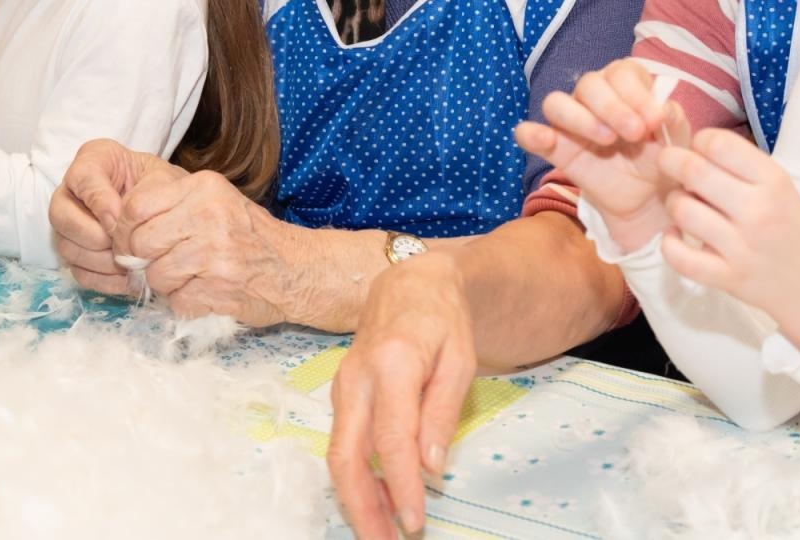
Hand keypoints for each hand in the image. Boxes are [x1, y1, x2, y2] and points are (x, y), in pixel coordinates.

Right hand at [51, 139, 179, 294]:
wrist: (168, 209)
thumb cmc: (164, 187)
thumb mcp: (162, 179)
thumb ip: (143, 193)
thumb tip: (116, 222)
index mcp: (94, 161)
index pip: (82, 177)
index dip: (99, 201)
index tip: (121, 217)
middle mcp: (72, 192)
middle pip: (60, 216)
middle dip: (93, 236)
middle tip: (122, 244)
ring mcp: (70, 225)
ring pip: (67, 248)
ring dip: (101, 261)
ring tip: (130, 261)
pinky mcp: (77, 253)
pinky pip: (79, 272)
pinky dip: (104, 279)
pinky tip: (128, 277)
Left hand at [114, 169, 285, 326]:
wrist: (296, 269)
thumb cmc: (249, 235)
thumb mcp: (216, 201)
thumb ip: (172, 208)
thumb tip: (122, 232)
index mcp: (204, 188)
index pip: (135, 206)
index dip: (124, 230)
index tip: (133, 243)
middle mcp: (208, 216)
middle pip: (140, 242)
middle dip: (143, 260)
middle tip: (160, 264)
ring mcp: (214, 253)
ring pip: (155, 275)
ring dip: (166, 284)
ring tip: (191, 277)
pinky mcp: (218, 287)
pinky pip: (176, 301)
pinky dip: (186, 302)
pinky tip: (206, 291)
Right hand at [328, 251, 476, 539]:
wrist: (410, 284)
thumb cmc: (441, 320)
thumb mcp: (460, 360)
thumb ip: (442, 413)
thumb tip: (431, 467)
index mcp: (392, 364)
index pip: (392, 438)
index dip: (401, 484)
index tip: (413, 521)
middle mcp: (356, 379)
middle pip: (346, 455)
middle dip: (361, 507)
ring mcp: (342, 388)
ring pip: (339, 454)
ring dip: (356, 499)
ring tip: (381, 534)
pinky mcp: (341, 397)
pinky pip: (344, 444)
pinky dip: (357, 478)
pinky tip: (379, 501)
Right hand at [515, 59, 689, 251]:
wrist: (648, 199)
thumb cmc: (661, 158)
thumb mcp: (676, 140)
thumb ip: (673, 121)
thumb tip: (664, 109)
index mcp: (626, 85)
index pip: (622, 73)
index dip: (636, 93)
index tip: (655, 120)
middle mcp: (595, 96)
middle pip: (589, 83)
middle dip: (613, 107)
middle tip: (636, 133)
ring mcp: (571, 121)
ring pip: (557, 102)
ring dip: (580, 118)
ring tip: (608, 141)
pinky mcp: (555, 148)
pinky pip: (529, 133)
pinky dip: (530, 133)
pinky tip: (545, 139)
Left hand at [657, 128, 799, 346]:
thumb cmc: (793, 229)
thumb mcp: (781, 187)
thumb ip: (741, 167)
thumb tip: (693, 147)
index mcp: (773, 181)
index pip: (720, 143)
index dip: (699, 141)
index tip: (697, 148)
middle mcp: (758, 210)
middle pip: (693, 171)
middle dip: (671, 161)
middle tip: (669, 164)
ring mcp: (742, 247)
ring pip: (682, 210)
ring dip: (672, 202)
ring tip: (680, 205)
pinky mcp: (729, 277)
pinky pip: (681, 258)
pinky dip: (669, 244)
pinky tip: (674, 237)